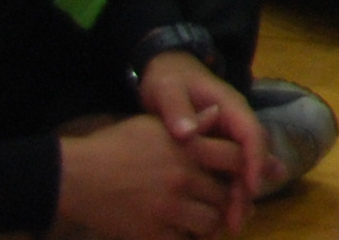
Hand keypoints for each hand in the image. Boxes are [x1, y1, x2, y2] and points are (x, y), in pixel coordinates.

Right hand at [52, 110, 243, 238]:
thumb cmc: (114, 145)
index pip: (238, 158)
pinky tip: (188, 233)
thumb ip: (190, 122)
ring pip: (211, 222)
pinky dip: (190, 239)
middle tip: (237, 206)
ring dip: (215, 223)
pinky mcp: (151, 233)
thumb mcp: (153, 125)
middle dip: (236, 201)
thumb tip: (219, 112)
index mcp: (188, 149)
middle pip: (229, 195)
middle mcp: (183, 179)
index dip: (255, 168)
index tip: (263, 176)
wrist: (75, 177)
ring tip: (213, 221)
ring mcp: (168, 209)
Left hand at [138, 52, 265, 212]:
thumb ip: (177, 110)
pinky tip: (223, 210)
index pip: (252, 134)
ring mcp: (228, 132)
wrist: (166, 66)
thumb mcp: (167, 90)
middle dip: (248, 189)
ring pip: (244, 164)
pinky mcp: (217, 142)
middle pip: (253, 155)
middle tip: (237, 220)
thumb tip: (189, 132)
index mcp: (230, 106)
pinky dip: (229, 188)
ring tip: (233, 223)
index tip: (250, 189)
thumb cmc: (168, 78)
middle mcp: (236, 120)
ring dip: (241, 193)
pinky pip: (230, 166)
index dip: (255, 161)